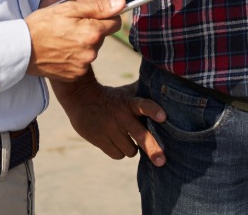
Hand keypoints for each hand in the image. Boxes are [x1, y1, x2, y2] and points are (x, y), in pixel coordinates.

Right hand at [24, 0, 130, 80]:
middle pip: (102, 37)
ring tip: (62, 40)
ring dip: (83, 45)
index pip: (115, 23)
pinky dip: (74, 58)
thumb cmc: (42, 24)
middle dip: (91, 31)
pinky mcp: (75, 75)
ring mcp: (83, 65)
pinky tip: (60, 52)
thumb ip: (98, 7)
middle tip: (70, 27)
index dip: (105, 17)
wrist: (21, 49)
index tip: (92, 16)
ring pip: (92, 50)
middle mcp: (92, 51)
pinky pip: (82, 63)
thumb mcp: (68, 9)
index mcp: (93, 32)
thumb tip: (122, 4)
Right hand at [53, 73, 167, 165]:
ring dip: (133, 149)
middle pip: (140, 135)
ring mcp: (109, 129)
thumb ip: (145, 93)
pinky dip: (120, 152)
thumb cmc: (112, 96)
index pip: (144, 105)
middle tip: (161, 161)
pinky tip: (117, 142)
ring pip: (130, 150)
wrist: (80, 97)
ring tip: (128, 139)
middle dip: (152, 149)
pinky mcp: (99, 139)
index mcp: (130, 102)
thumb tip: (167, 86)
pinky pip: (117, 154)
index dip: (153, 110)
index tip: (163, 117)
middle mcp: (121, 116)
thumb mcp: (128, 92)